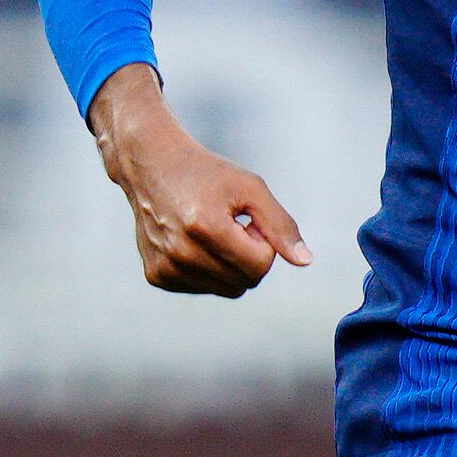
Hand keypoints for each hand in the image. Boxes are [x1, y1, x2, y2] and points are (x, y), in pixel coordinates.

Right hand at [88, 64, 310, 297]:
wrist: (152, 167)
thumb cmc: (206, 174)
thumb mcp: (250, 188)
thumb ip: (281, 225)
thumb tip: (305, 262)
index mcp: (205, 228)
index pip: (261, 264)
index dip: (265, 241)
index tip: (249, 220)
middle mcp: (180, 253)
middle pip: (246, 281)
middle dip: (251, 255)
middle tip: (233, 225)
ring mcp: (165, 268)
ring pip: (228, 289)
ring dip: (232, 265)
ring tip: (214, 232)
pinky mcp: (156, 276)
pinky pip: (206, 288)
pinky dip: (211, 270)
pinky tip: (196, 242)